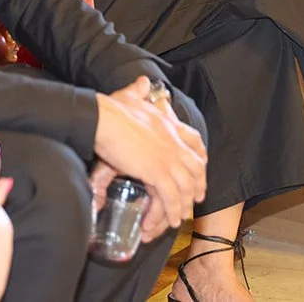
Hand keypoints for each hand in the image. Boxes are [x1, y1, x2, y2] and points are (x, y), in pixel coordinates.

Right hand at [93, 77, 206, 237]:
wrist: (103, 119)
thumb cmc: (111, 109)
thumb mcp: (130, 96)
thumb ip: (139, 90)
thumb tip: (143, 82)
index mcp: (168, 124)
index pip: (194, 140)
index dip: (200, 156)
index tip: (201, 166)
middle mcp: (174, 141)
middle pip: (196, 167)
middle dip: (198, 184)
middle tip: (196, 196)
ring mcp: (168, 158)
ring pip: (186, 186)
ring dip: (185, 203)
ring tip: (181, 215)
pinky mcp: (157, 172)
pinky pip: (171, 197)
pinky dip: (172, 211)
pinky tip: (170, 220)